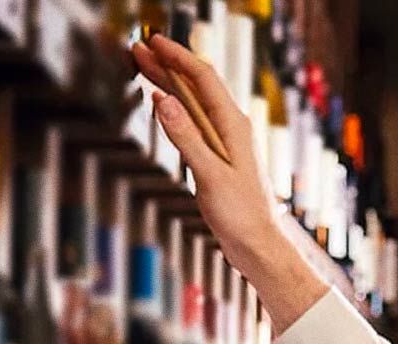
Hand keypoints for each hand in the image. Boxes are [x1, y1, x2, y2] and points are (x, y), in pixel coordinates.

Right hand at [130, 34, 325, 332]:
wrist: (259, 247)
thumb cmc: (242, 216)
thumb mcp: (211, 175)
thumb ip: (187, 138)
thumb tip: (163, 100)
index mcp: (234, 126)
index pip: (203, 79)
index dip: (177, 56)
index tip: (153, 41)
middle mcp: (232, 129)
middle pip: (196, 87)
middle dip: (168, 65)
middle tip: (138, 48)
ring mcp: (225, 144)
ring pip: (193, 105)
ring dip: (169, 84)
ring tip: (143, 66)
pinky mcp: (218, 160)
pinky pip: (194, 124)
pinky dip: (175, 110)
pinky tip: (163, 106)